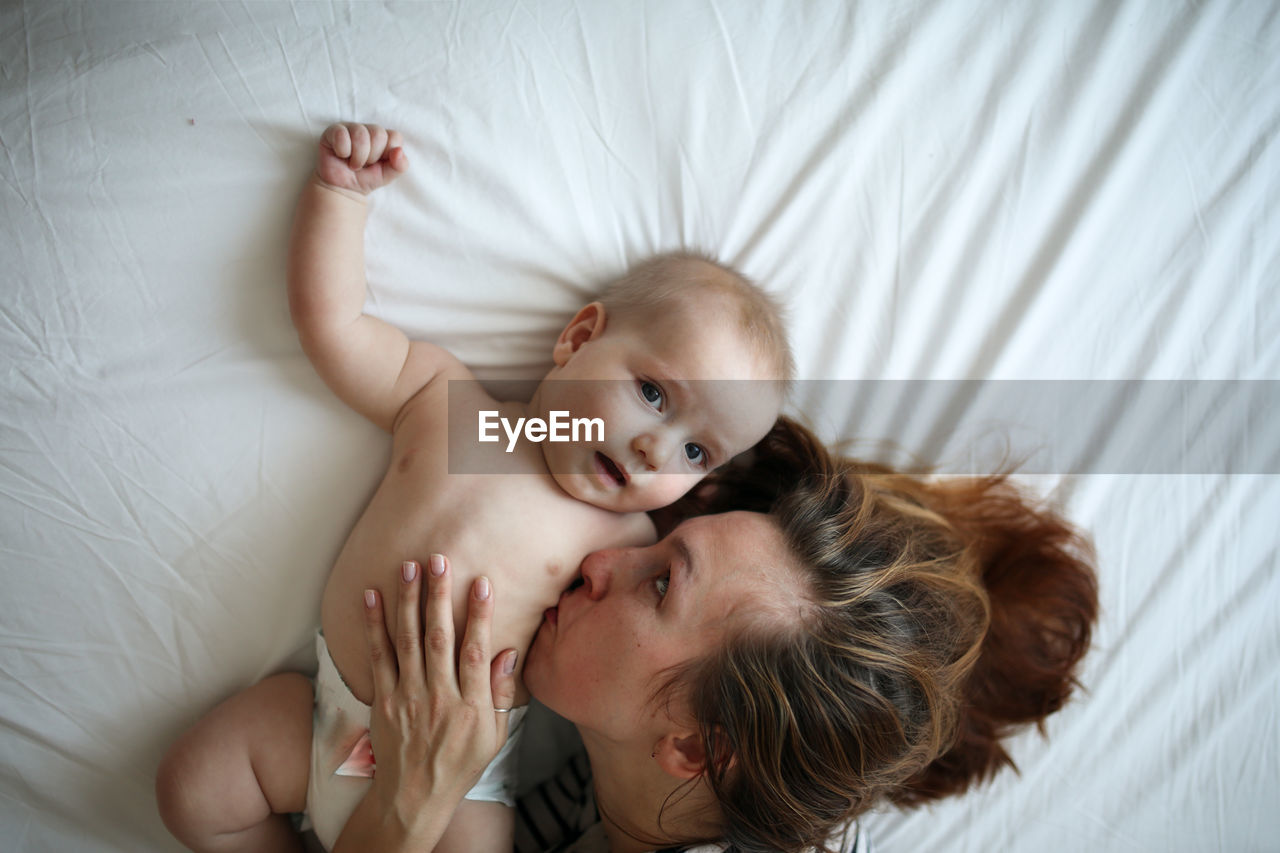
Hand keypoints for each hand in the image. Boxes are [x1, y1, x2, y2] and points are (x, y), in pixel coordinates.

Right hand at [314, 122, 408, 196]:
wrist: (343, 189)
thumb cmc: (366, 178)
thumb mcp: (388, 176)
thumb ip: (400, 166)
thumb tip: (398, 151)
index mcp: (385, 138)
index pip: (395, 136)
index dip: (388, 154)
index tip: (379, 163)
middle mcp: (369, 129)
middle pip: (378, 134)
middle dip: (372, 156)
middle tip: (364, 165)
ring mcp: (351, 128)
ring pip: (360, 135)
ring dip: (358, 157)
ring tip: (353, 164)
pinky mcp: (334, 130)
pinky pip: (342, 135)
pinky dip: (343, 151)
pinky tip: (341, 156)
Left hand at [361, 557, 518, 819]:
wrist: (414, 797)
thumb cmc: (460, 764)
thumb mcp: (495, 736)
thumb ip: (500, 693)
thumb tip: (508, 652)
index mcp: (470, 705)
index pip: (475, 650)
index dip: (479, 614)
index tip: (481, 582)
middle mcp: (438, 696)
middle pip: (439, 637)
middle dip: (438, 595)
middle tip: (438, 560)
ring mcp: (407, 697)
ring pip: (407, 640)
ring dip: (407, 600)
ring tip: (408, 567)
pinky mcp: (384, 699)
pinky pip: (378, 656)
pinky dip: (374, 625)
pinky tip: (371, 597)